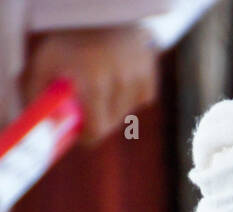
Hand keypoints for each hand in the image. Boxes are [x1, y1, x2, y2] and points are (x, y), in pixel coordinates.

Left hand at [20, 27, 157, 144]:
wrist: (100, 10)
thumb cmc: (68, 38)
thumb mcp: (45, 62)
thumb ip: (39, 96)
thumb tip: (46, 127)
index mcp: (94, 81)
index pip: (97, 130)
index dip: (87, 135)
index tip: (80, 131)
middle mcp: (120, 81)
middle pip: (111, 124)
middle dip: (98, 119)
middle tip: (87, 103)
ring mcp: (138, 79)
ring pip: (125, 113)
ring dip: (113, 106)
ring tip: (102, 82)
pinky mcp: (150, 78)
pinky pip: (139, 101)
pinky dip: (129, 95)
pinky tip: (119, 76)